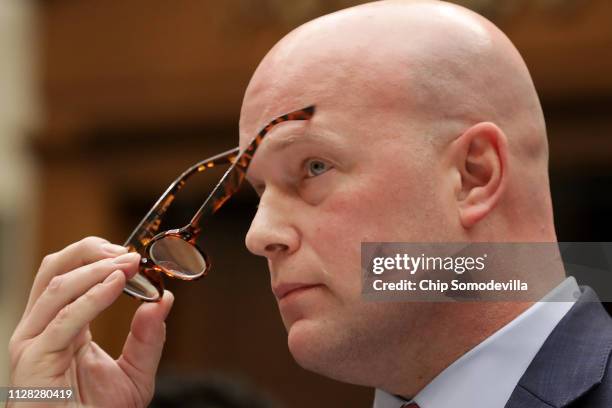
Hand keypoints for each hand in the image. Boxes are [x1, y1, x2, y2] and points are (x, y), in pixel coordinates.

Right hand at [8, 236, 173, 406]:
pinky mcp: (34, 359)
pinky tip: (116, 285)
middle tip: (128, 252)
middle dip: (90, 251)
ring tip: (128, 264)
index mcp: (61, 323)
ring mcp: (34, 342)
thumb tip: (164, 299)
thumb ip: (147, 337)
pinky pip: (64, 319)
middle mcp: (42, 327)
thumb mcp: (134, 373)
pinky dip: (92, 297)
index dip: (98, 255)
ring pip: (57, 286)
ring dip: (96, 269)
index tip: (133, 255)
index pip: (70, 272)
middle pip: (55, 268)